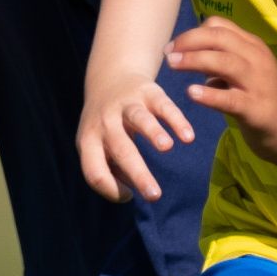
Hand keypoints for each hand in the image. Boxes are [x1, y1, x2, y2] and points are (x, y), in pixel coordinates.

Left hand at [77, 73, 196, 203]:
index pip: (93, 171)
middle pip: (121, 150)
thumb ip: (108, 167)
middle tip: (155, 195)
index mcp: (89, 140)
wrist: (110, 79)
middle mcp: (105, 122)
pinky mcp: (147, 92)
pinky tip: (188, 136)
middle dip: (138, 173)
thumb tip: (128, 191)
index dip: (109, 189)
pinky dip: (175, 120)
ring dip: (153, 133)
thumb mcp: (95, 145)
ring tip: (167, 148)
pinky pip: (163, 105)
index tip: (130, 196)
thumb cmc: (106, 125)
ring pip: (139, 119)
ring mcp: (126, 105)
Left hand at [165, 17, 276, 166]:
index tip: (173, 46)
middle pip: (220, 39)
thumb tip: (188, 54)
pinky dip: (210, 94)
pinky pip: (230, 99)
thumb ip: (219, 59)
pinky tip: (192, 93)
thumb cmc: (260, 96)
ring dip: (195, 60)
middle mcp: (257, 60)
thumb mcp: (243, 71)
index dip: (192, 33)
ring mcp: (258, 84)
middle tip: (168, 54)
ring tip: (173, 64)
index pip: (220, 27)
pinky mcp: (256, 109)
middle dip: (190, 42)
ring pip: (225, 62)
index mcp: (253, 47)